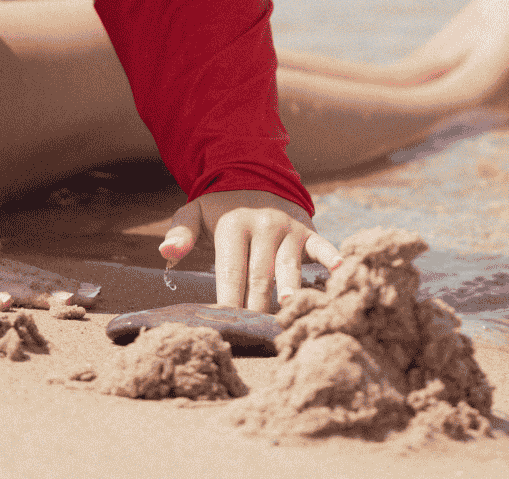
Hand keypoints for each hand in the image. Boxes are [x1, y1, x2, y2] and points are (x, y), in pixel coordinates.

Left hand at [158, 190, 340, 311]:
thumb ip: (180, 233)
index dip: (228, 301)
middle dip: (257, 307)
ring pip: (288, 265)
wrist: (254, 172)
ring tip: (291, 308)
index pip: (231, 271)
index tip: (225, 328)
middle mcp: (263, 225)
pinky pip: (321, 245)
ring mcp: (287, 228)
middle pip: (260, 276)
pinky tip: (341, 270)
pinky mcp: (307, 229)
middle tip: (256, 336)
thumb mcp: (194, 213)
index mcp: (233, 225)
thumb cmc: (220, 208)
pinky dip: (331, 257)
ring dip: (291, 287)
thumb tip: (167, 253)